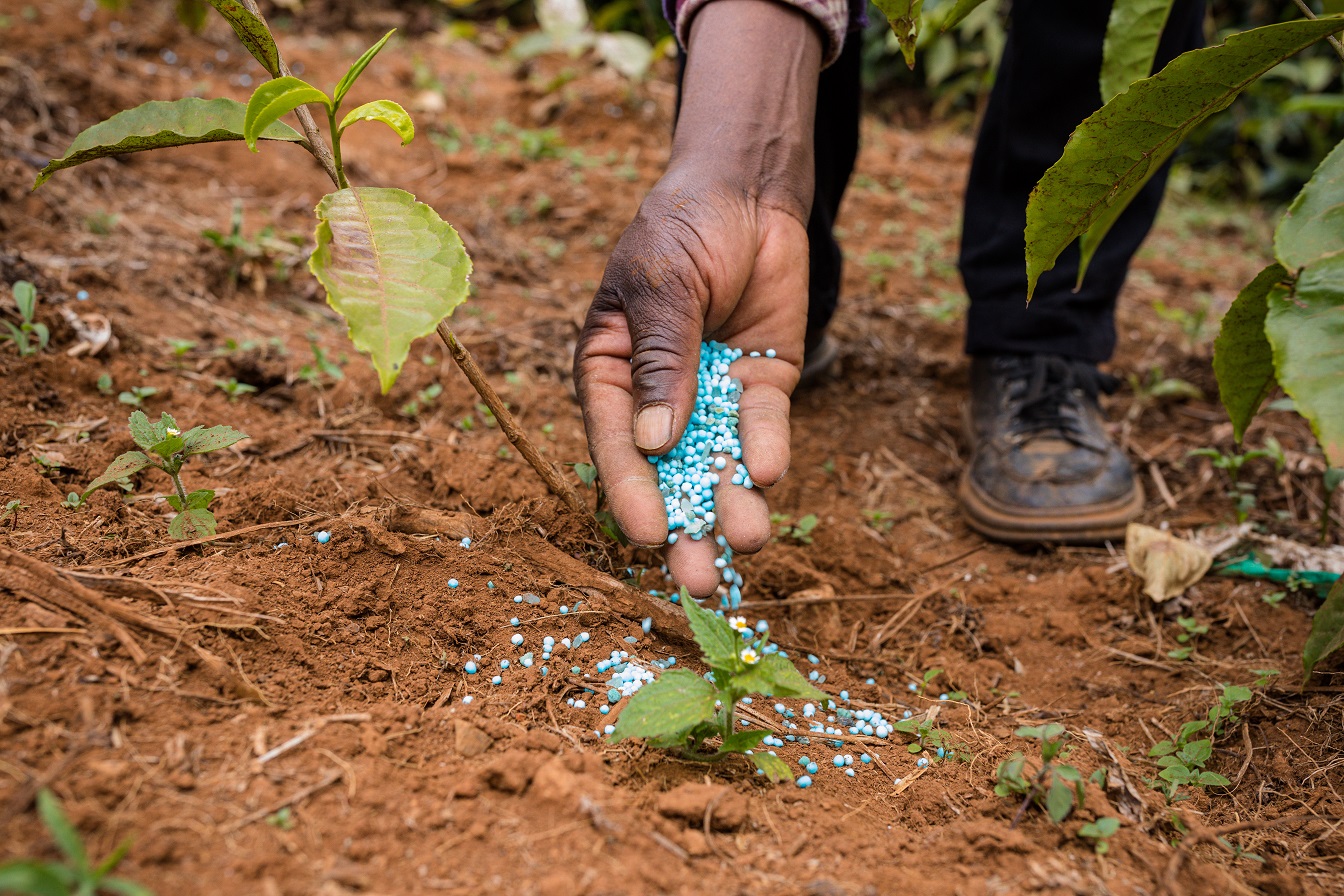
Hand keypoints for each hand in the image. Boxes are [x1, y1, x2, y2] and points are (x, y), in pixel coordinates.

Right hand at [573, 0, 821, 596]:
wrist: (748, 191)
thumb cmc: (683, 228)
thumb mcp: (662, 284)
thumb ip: (660, 359)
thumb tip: (653, 442)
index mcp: (611, 373)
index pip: (615, 442)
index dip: (631, 490)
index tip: (648, 535)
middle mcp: (659, 398)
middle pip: (669, 474)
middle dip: (687, 527)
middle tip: (703, 580)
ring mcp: (711, 396)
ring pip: (718, 464)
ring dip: (731, 504)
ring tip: (748, 539)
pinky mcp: (759, 387)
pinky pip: (762, 429)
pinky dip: (765, 452)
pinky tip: (769, 474)